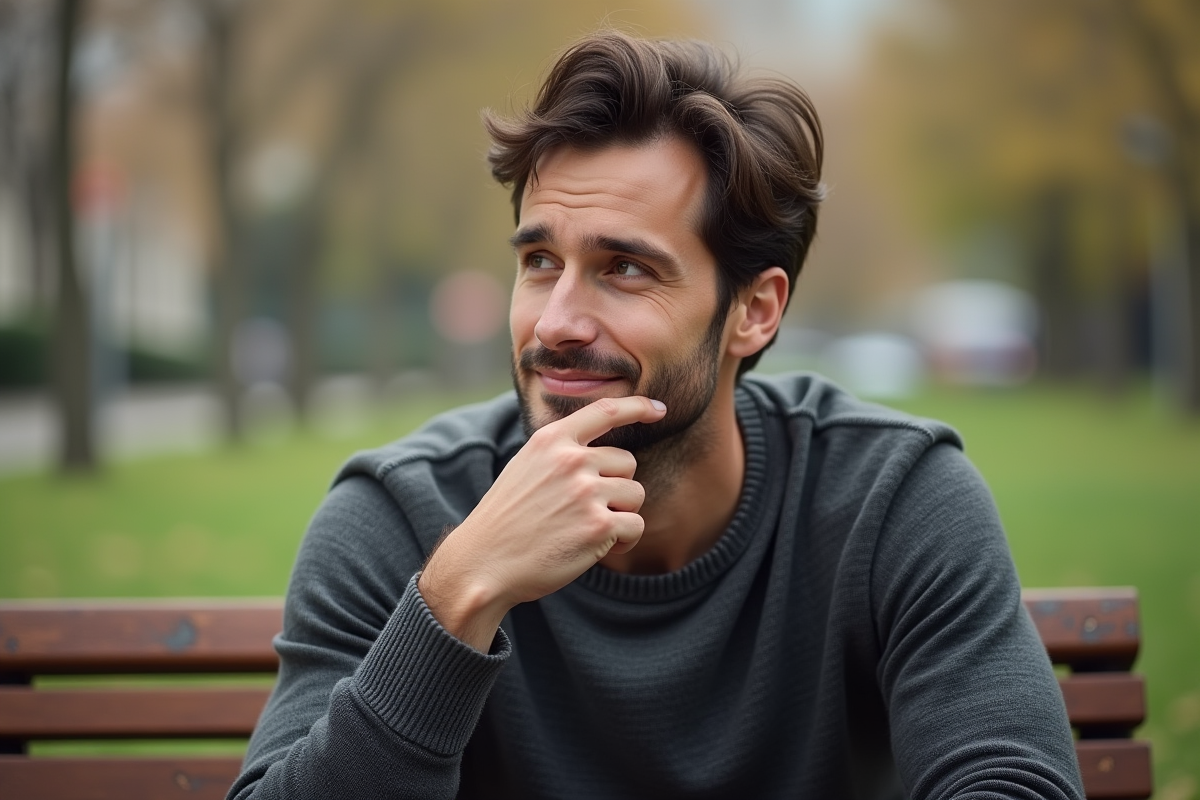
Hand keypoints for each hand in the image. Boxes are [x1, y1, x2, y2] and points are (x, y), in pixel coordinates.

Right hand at [418, 395, 666, 650]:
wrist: (483, 563)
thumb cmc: (506, 520)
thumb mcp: (525, 467)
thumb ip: (560, 453)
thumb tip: (602, 451)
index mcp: (551, 440)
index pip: (606, 411)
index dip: (638, 407)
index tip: (658, 410)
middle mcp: (570, 460)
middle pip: (627, 463)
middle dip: (616, 487)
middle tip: (585, 511)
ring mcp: (586, 492)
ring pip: (635, 494)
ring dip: (620, 514)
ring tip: (587, 529)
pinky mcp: (598, 526)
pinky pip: (635, 525)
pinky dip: (624, 540)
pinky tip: (597, 547)